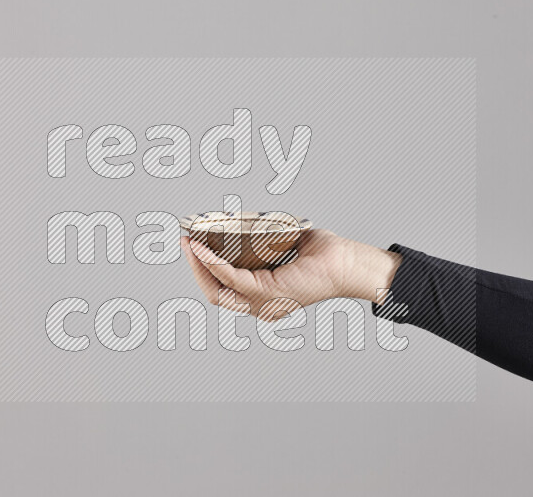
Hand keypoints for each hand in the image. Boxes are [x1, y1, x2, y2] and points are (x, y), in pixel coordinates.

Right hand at [181, 229, 400, 320]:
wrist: (347, 262)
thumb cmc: (323, 256)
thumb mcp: (283, 247)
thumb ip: (260, 243)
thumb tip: (238, 224)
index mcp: (264, 300)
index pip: (223, 290)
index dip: (204, 271)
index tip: (193, 246)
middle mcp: (261, 308)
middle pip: (214, 294)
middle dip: (195, 269)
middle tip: (185, 243)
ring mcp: (264, 304)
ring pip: (217, 289)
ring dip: (198, 264)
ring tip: (188, 242)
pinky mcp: (268, 293)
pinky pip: (231, 278)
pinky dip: (212, 262)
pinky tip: (202, 247)